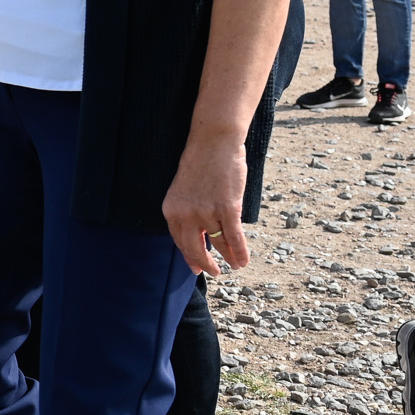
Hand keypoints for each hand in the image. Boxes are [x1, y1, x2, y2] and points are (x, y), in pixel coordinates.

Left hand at [161, 133, 251, 276]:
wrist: (214, 142)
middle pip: (195, 248)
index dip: (189, 256)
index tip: (195, 267)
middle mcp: (186, 215)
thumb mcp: (184, 190)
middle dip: (205, 263)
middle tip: (212, 272)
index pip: (179, 241)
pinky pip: (234, 238)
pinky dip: (240, 252)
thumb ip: (187, 211)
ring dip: (229, 256)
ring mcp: (206, 212)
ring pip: (219, 242)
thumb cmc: (202, 162)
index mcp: (171, 210)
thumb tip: (199, 234)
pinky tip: (243, 262)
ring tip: (235, 265)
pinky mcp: (227, 209)